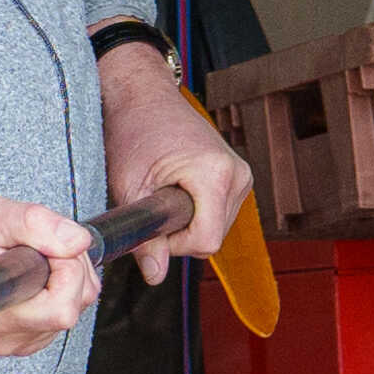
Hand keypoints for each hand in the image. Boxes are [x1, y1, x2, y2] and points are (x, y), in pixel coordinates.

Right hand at [0, 192, 94, 359]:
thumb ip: (33, 223)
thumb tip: (77, 240)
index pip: (61, 307)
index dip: (66, 267)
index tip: (43, 244)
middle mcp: (9, 336)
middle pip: (75, 305)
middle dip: (71, 264)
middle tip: (39, 242)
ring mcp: (19, 340)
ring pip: (76, 306)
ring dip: (67, 272)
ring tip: (31, 252)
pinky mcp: (29, 337)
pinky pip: (68, 308)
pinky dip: (62, 283)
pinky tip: (33, 269)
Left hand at [97, 47, 249, 285]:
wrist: (143, 97)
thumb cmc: (133, 131)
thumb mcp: (131, 188)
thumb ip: (145, 237)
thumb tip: (155, 276)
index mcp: (216, 174)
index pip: (206, 241)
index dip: (175, 245)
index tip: (152, 226)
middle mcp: (238, 174)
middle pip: (212, 238)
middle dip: (179, 234)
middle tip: (152, 203)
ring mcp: (242, 176)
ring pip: (216, 229)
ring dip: (187, 223)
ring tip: (164, 191)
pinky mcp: (238, 177)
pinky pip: (218, 214)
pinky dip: (196, 212)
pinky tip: (178, 190)